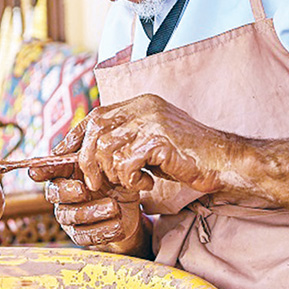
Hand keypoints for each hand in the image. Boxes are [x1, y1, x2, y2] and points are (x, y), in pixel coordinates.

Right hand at [28, 160, 148, 254]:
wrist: (133, 202)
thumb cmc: (115, 177)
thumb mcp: (107, 159)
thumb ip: (87, 149)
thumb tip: (60, 150)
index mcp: (65, 174)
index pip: (47, 170)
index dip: (41, 171)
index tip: (37, 172)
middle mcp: (63, 195)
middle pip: (55, 195)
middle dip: (68, 192)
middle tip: (83, 189)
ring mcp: (71, 216)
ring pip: (71, 216)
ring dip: (92, 212)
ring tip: (113, 206)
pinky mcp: (83, 234)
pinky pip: (86, 236)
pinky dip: (103, 230)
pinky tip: (118, 223)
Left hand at [62, 94, 230, 194]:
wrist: (225, 162)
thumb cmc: (187, 158)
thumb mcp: (149, 145)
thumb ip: (124, 143)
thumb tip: (88, 155)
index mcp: (140, 104)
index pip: (95, 116)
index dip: (75, 137)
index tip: (63, 158)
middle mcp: (143, 107)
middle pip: (95, 129)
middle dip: (88, 160)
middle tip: (96, 183)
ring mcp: (151, 121)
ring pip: (106, 147)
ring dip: (112, 173)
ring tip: (131, 183)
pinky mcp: (159, 139)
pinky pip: (126, 162)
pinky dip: (130, 179)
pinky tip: (146, 183)